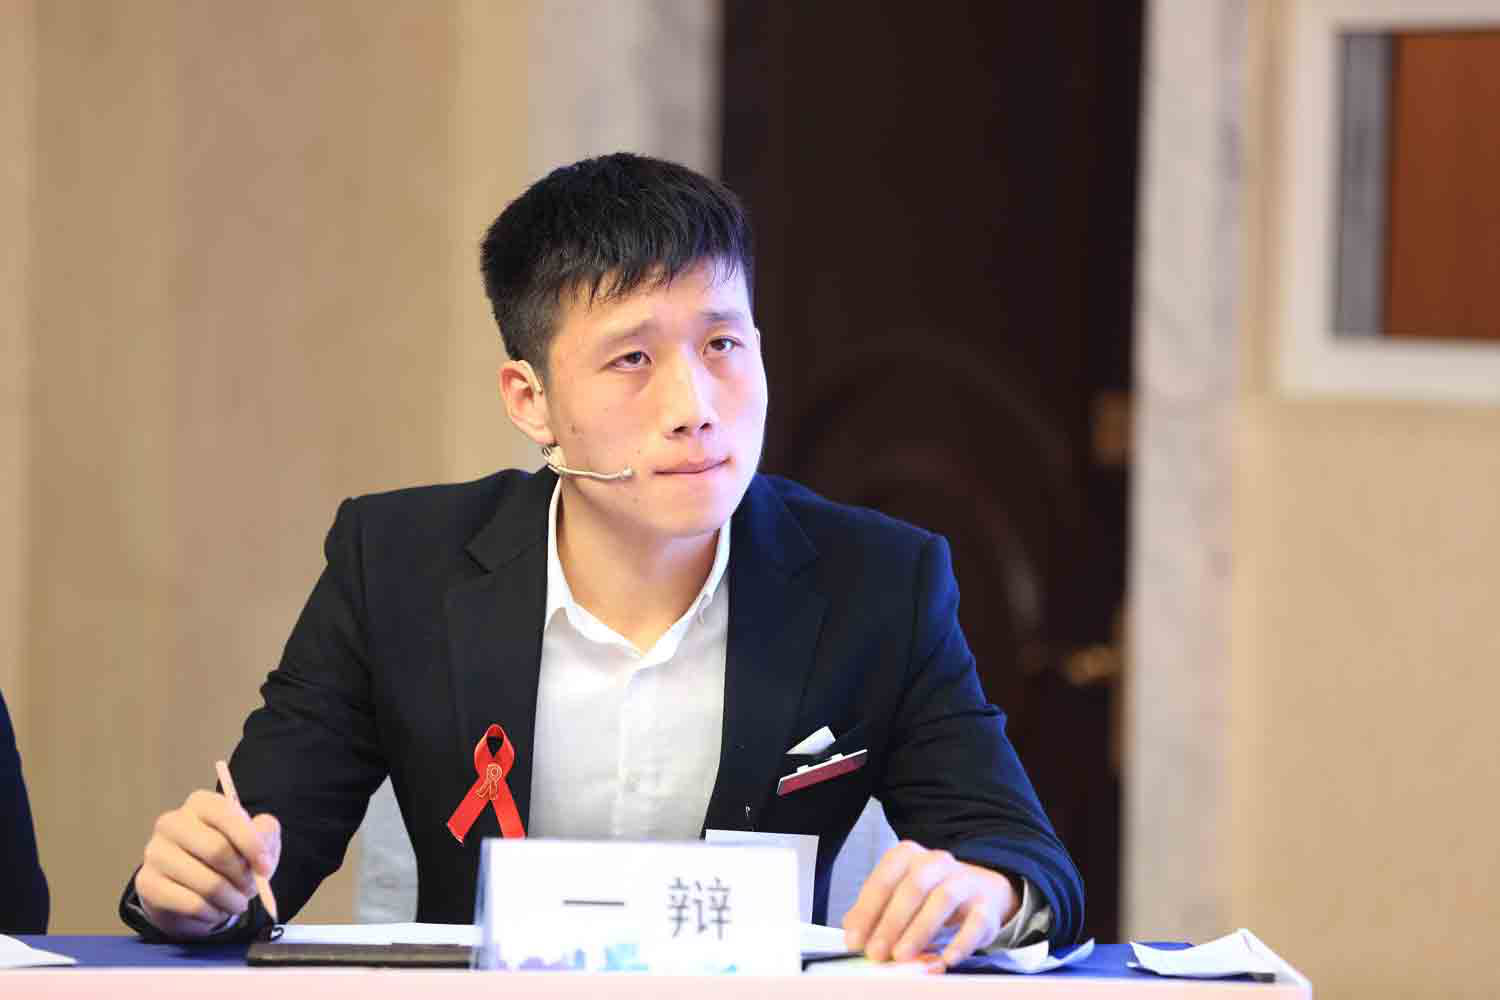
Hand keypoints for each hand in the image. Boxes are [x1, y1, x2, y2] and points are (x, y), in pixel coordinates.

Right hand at [134, 789, 280, 937]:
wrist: (191, 888)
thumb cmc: (228, 856)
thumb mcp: (254, 838)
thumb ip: (265, 834)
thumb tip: (262, 852)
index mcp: (201, 804)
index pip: (226, 815)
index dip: (252, 843)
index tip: (265, 868)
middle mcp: (172, 823)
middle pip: (217, 850)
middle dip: (243, 876)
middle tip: (251, 889)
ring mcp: (155, 853)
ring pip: (207, 883)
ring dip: (231, 900)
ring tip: (237, 902)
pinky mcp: (147, 884)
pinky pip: (190, 904)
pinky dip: (212, 913)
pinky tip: (216, 911)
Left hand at [842, 840, 1017, 965]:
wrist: (978, 891)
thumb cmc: (928, 895)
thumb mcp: (898, 895)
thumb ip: (874, 911)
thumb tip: (853, 933)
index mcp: (908, 856)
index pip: (884, 879)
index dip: (867, 911)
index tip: (855, 940)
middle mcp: (937, 862)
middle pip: (913, 887)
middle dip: (891, 922)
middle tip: (877, 952)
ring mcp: (963, 881)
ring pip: (943, 899)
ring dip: (920, 930)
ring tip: (903, 955)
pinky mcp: (985, 906)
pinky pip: (976, 922)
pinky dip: (961, 942)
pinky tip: (946, 958)